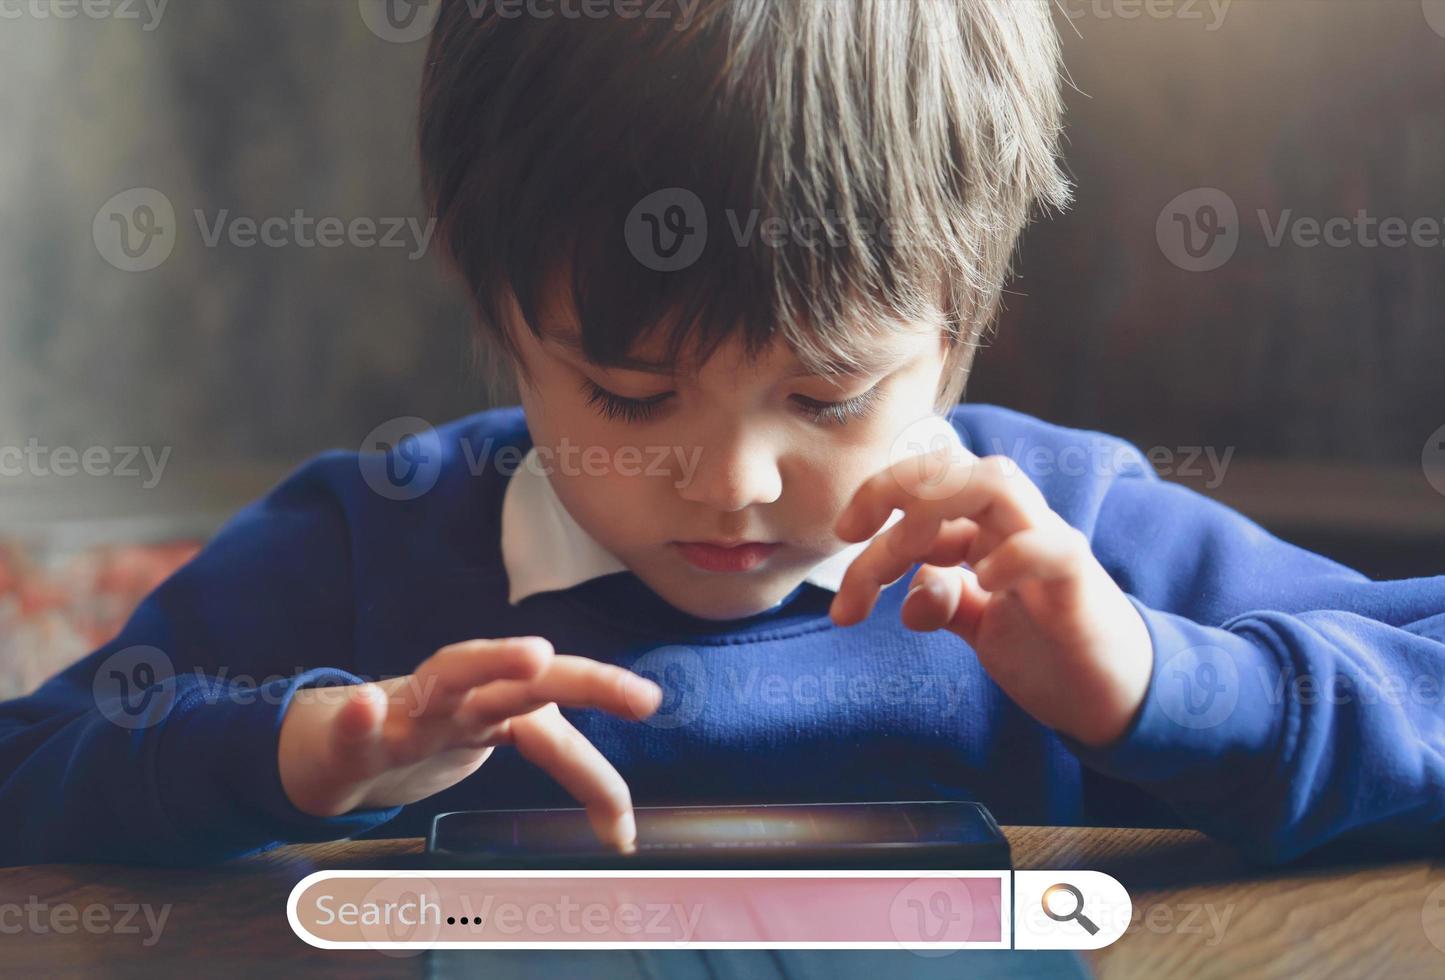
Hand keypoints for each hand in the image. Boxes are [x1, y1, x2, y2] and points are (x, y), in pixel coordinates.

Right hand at [277, 636, 662, 849]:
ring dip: (492, 660)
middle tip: (639, 696)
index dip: (595, 780)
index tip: (624, 834)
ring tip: (536, 655)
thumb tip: (626, 836)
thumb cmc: (436, 733)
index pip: (558, 734)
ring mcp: (410, 712)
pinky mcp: (352, 738)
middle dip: (585, 682)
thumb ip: (568, 768)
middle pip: (526, 683)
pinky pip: (354, 727)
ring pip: (450, 675)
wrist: (336, 739)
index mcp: (501, 703)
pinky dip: (359, 717)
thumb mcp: (506, 737)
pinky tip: (363, 708)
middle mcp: (464, 698)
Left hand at [828, 444, 1153, 746]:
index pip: (928, 480)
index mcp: (987, 528)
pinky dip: (1010, 557)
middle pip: (951, 468)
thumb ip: (941, 601)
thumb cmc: (1046, 650)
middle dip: (890, 493)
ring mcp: (1049, 546)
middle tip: (849, 543)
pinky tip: (980, 585)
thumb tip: (911, 597)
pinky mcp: (1079, 583)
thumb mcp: (977, 625)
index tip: (842, 534)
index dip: (880, 492)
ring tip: (905, 560)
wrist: (1113, 696)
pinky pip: (1049, 548)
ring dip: (935, 515)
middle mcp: (1016, 524)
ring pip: (996, 484)